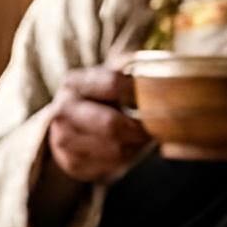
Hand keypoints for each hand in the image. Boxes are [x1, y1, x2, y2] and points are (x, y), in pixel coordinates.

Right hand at [43, 64, 149, 183]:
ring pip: (113, 149)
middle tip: (153, 130)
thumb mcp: (105, 78)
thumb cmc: (96, 99)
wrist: (64, 128)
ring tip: (140, 141)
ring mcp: (62, 139)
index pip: (112, 84)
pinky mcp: (70, 163)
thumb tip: (164, 59)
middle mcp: (63, 110)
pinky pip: (108, 168)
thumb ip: (128, 69)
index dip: (139, 91)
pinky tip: (126, 152)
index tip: (159, 98)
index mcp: (75, 82)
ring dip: (133, 147)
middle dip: (139, 130)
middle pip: (111, 125)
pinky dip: (123, 161)